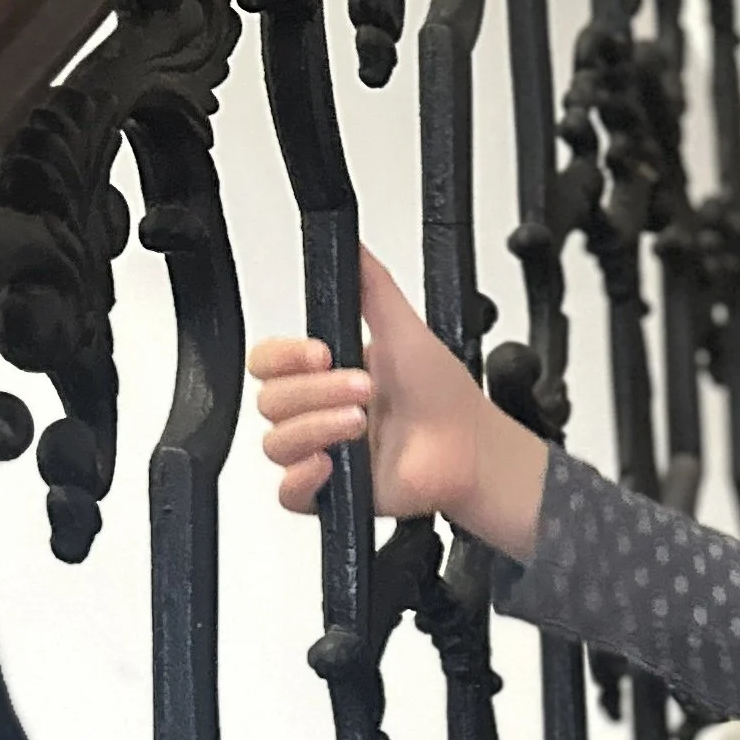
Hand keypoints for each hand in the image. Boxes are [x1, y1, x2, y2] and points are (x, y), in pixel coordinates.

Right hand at [247, 241, 547, 554]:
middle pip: (270, 401)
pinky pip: (288, 494)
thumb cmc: (444, 399)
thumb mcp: (405, 330)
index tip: (323, 351)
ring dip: (316, 429)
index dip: (285, 356)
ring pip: (276, 444)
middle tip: (364, 389)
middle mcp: (317, 413)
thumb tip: (353, 243)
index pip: (268, 361)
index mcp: (323, 374)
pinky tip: (332, 465)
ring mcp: (322, 454)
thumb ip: (372, 287)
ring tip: (361, 425)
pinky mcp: (331, 496)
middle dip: (316, 392)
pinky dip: (303, 479)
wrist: (472, 450)